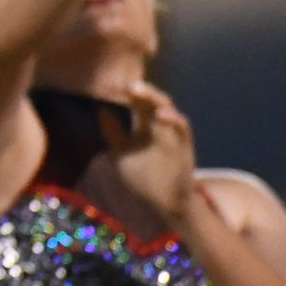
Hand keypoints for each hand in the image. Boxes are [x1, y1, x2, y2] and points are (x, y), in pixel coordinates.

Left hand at [99, 80, 197, 222]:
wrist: (164, 204)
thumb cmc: (143, 178)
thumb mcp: (121, 154)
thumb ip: (113, 133)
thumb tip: (101, 110)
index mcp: (145, 127)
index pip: (137, 103)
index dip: (127, 93)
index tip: (112, 83)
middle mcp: (160, 127)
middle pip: (153, 101)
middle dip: (142, 90)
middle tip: (125, 82)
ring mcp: (173, 135)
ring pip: (167, 108)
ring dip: (155, 98)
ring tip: (138, 89)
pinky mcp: (184, 146)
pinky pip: (182, 128)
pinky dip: (172, 119)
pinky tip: (160, 115)